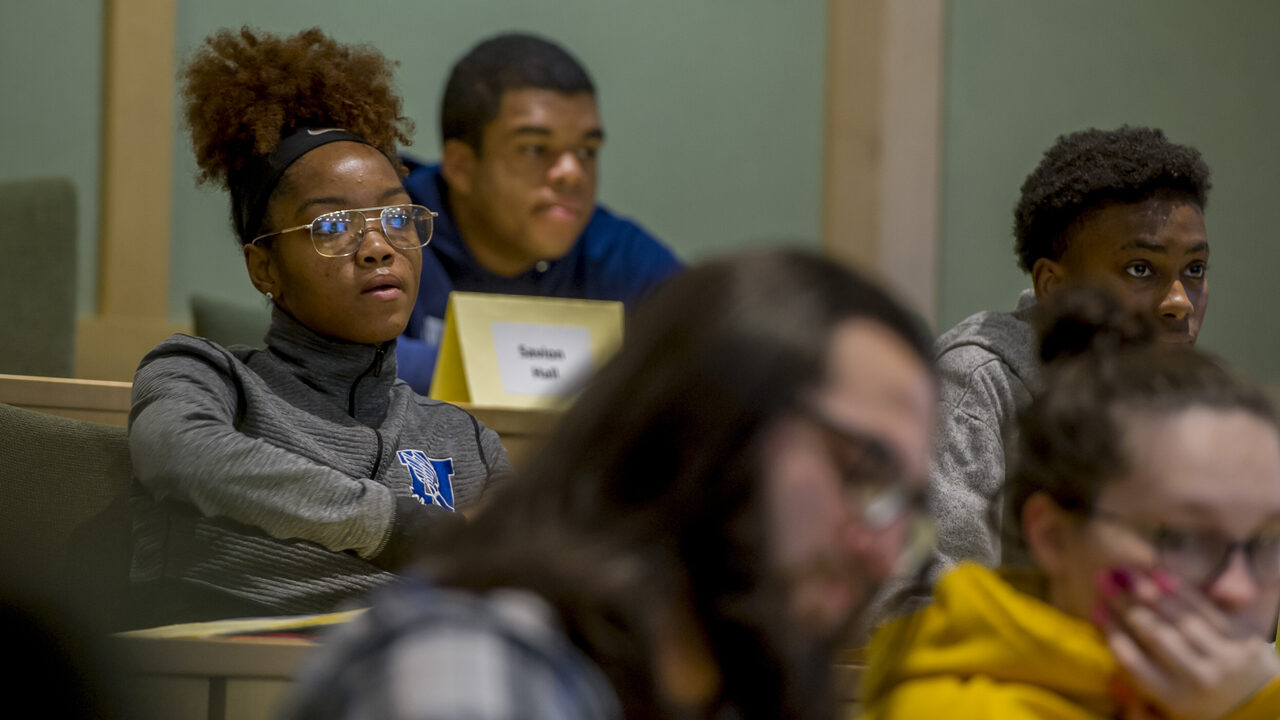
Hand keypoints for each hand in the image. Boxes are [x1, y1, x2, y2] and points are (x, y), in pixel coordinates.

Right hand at [1096, 567, 1279, 719]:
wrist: (1262, 706)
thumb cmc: (1205, 703)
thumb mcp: (1172, 702)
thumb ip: (1142, 679)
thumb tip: (1110, 642)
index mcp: (1175, 698)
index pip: (1133, 660)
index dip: (1112, 631)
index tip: (1095, 608)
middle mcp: (1198, 678)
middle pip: (1153, 634)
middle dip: (1124, 604)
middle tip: (1102, 579)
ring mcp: (1224, 657)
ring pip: (1179, 618)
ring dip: (1148, 591)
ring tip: (1124, 571)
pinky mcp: (1243, 638)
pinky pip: (1206, 609)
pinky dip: (1181, 590)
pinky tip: (1159, 574)